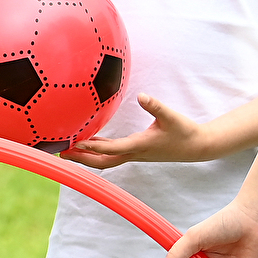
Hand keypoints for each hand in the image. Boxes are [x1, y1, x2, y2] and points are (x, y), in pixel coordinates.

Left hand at [64, 93, 212, 168]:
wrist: (196, 147)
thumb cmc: (184, 131)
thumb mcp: (171, 116)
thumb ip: (156, 106)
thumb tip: (141, 96)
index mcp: (140, 145)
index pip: (111, 148)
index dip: (93, 146)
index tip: (75, 143)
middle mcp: (133, 153)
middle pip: (102, 161)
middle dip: (81, 159)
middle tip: (60, 154)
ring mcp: (134, 155)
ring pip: (105, 160)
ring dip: (86, 157)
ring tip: (66, 151)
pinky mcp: (135, 152)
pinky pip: (111, 154)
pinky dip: (97, 150)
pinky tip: (86, 142)